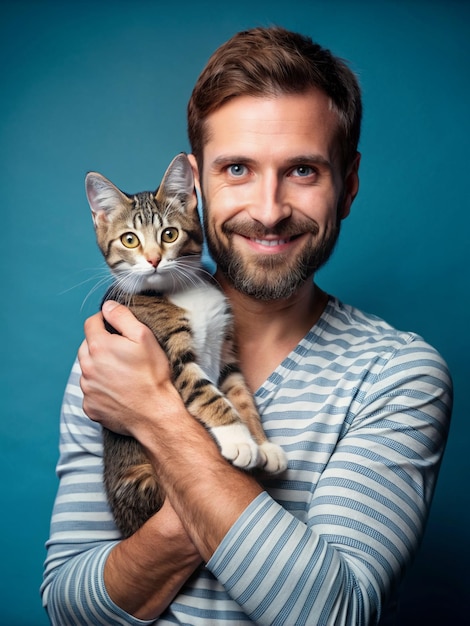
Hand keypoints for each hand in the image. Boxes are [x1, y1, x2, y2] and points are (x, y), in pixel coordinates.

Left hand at [78, 301, 179, 435]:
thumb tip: (107, 306)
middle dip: (100, 344)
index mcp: (99, 347)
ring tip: (122, 373)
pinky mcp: (90, 407)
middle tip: (122, 351)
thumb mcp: (144, 337)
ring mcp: (87, 389)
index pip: (91, 323)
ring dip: (99, 367)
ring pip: (87, 369)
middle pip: (86, 346)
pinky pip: (90, 392)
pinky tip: (118, 390)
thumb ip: (122, 317)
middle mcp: (87, 367)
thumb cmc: (153, 374)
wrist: (156, 413)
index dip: (103, 321)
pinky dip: (100, 389)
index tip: (115, 327)